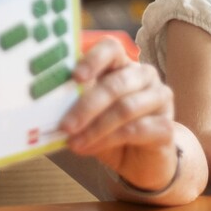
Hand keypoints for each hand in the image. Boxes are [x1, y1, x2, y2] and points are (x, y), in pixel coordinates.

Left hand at [58, 38, 176, 190]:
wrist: (139, 162)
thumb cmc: (108, 130)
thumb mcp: (87, 114)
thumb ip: (73, 102)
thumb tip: (45, 102)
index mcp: (121, 64)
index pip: (111, 48)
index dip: (93, 59)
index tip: (74, 77)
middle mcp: (144, 76)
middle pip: (116, 83)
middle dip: (86, 105)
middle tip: (65, 125)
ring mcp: (159, 99)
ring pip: (125, 108)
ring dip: (95, 127)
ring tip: (73, 142)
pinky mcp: (166, 127)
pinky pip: (136, 130)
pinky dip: (108, 140)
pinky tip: (90, 148)